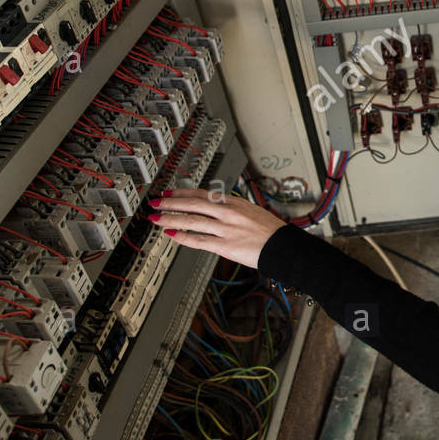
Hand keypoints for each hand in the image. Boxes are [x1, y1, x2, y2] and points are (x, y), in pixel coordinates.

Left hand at [147, 188, 285, 269]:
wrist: (283, 247)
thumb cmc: (270, 231)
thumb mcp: (251, 211)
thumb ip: (231, 209)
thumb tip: (214, 208)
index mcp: (234, 202)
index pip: (202, 193)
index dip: (182, 192)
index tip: (168, 192)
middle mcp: (228, 213)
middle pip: (193, 204)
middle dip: (170, 203)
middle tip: (155, 203)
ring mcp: (226, 229)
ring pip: (192, 221)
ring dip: (171, 219)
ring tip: (156, 219)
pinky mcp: (225, 245)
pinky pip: (199, 240)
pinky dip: (183, 238)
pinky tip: (172, 236)